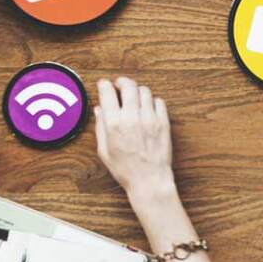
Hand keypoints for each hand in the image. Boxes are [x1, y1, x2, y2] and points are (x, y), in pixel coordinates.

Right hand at [94, 77, 175, 204]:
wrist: (149, 179)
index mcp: (114, 125)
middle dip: (122, 82)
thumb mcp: (104, 151)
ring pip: (145, 91)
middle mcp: (132, 118)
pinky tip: (147, 107)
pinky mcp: (163, 122)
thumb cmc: (125, 169)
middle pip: (129, 86)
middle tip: (120, 84)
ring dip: (137, 91)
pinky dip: (152, 101)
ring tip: (133, 97)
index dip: (104, 85)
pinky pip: (159, 102)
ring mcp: (150, 119)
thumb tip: (99, 109)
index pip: (108, 94)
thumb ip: (101, 127)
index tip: (104, 84)